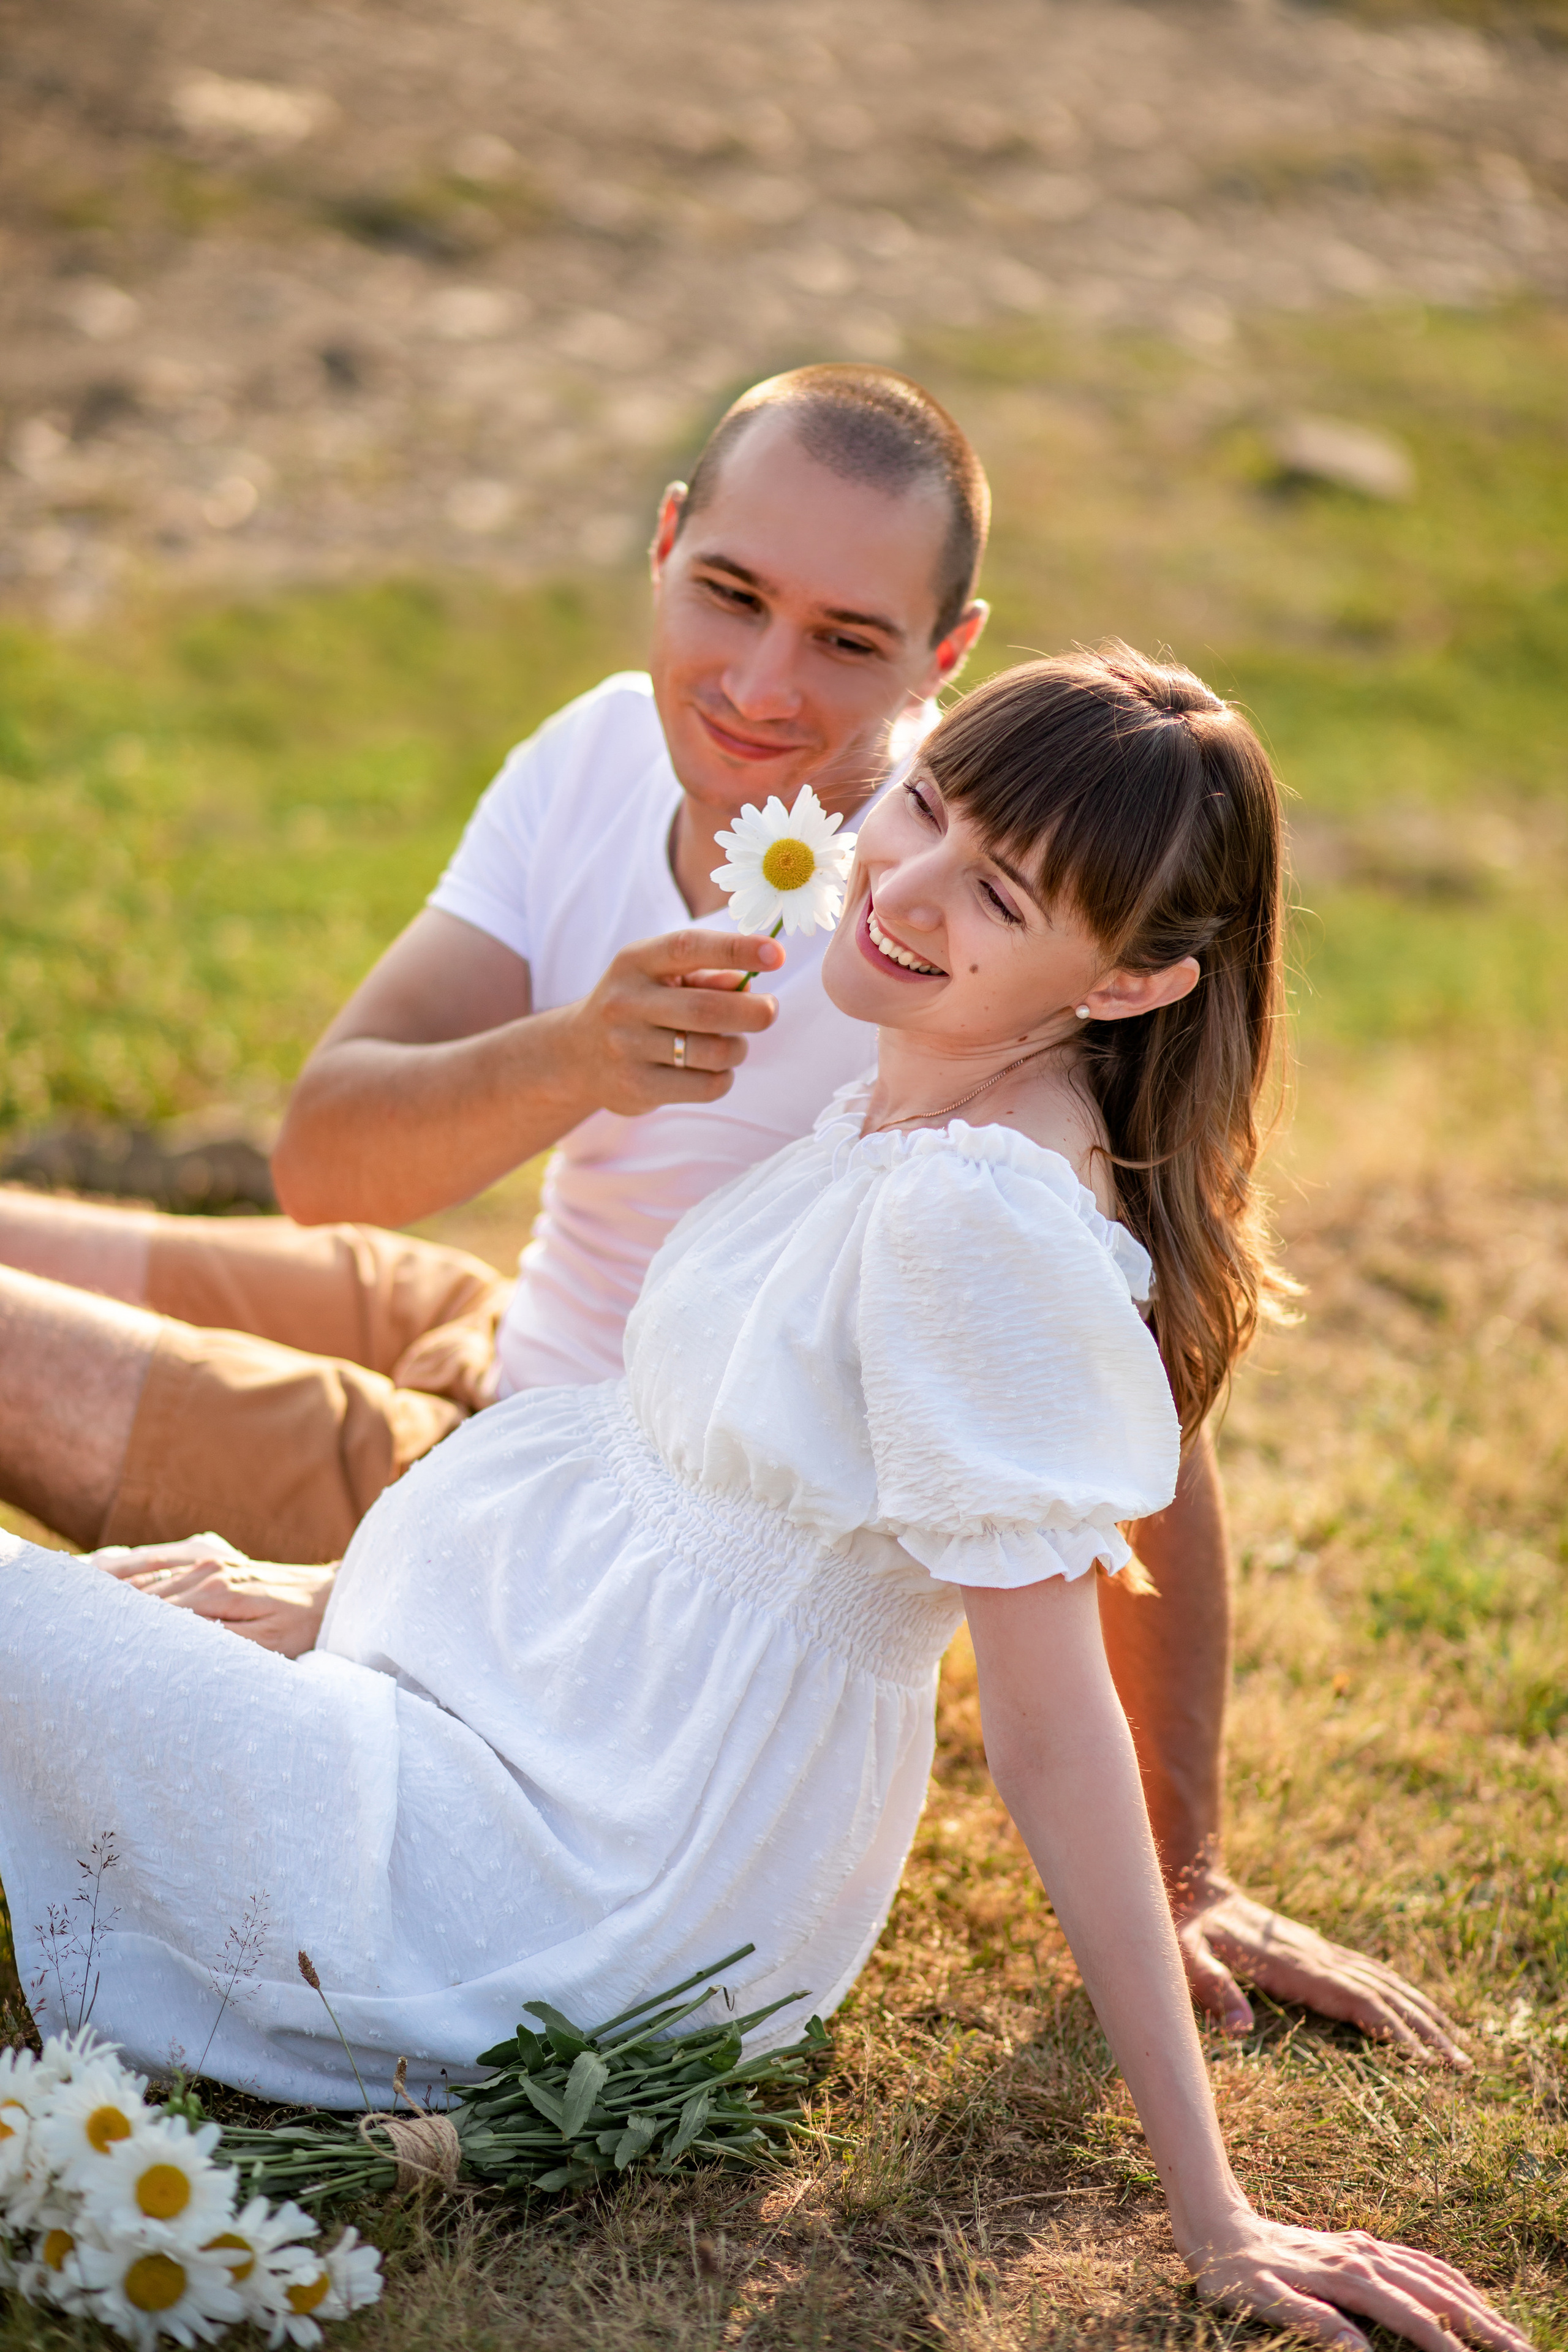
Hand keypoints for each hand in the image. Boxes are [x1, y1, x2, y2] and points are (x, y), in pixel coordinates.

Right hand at [91, 1536, 334, 1657]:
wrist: (331, 1593)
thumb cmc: (302, 1625)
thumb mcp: (267, 1646)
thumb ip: (220, 1643)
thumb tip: (177, 1646)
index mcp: (215, 1592)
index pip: (153, 1612)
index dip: (120, 1628)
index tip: (88, 1643)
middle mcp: (207, 1570)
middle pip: (142, 1591)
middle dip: (104, 1606)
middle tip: (68, 1623)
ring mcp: (208, 1561)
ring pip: (146, 1572)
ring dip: (109, 1583)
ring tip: (71, 1594)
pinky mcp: (212, 1559)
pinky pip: (162, 1561)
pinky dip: (131, 1568)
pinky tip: (104, 1572)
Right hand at [563, 927, 784, 1114]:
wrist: (576, 1054)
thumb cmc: (638, 1005)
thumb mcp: (661, 976)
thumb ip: (706, 975)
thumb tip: (748, 985)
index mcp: (635, 962)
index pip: (688, 947)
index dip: (735, 949)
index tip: (776, 953)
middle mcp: (626, 1002)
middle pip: (708, 1010)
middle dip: (754, 1012)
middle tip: (769, 1011)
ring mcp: (627, 1048)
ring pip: (713, 1052)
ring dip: (738, 1048)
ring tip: (733, 1043)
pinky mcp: (637, 1088)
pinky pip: (706, 1086)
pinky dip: (723, 1077)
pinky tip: (713, 1069)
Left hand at [1175, 1867, 1467, 2065]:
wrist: (1192, 1886)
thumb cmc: (1185, 1930)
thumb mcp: (1186, 1958)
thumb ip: (1212, 1989)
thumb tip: (1239, 2030)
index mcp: (1294, 1965)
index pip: (1354, 1999)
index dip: (1391, 2029)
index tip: (1425, 2062)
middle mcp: (1317, 1956)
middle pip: (1383, 1993)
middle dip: (1424, 2030)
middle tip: (1461, 2067)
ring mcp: (1320, 1951)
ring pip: (1384, 1982)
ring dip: (1422, 2013)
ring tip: (1457, 2047)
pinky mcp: (1317, 1950)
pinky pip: (1370, 1973)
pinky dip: (1402, 1994)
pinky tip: (1418, 2010)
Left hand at [1186, 2210, 1534, 2351]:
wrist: (1216, 2223)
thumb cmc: (1233, 2273)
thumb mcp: (1260, 2300)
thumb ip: (1311, 2321)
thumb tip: (1358, 2350)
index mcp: (1347, 2276)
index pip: (1413, 2318)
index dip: (1448, 2347)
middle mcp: (1365, 2257)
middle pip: (1439, 2294)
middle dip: (1486, 2327)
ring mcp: (1366, 2248)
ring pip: (1435, 2276)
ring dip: (1477, 2305)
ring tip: (1511, 2334)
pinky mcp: (1361, 2246)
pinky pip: (1417, 2261)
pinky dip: (1450, 2280)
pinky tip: (1465, 2294)